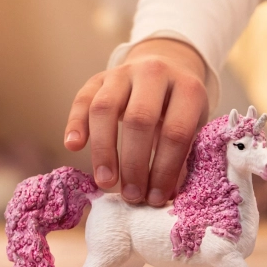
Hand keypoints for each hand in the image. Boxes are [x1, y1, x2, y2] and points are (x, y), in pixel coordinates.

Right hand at [64, 38, 208, 205]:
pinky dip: (75, 124)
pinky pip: (82, 99)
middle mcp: (155, 73)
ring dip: (103, 150)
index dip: (165, 169)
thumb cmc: (178, 109)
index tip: (155, 198)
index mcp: (187, 89)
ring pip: (105, 108)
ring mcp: (124, 72)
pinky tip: (73, 146)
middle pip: (140, 120)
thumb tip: (167, 195)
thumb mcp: (192, 128)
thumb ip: (183, 158)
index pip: (176, 132)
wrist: (165, 68)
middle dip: (134, 164)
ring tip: (106, 182)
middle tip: (131, 195)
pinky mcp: (98, 77)